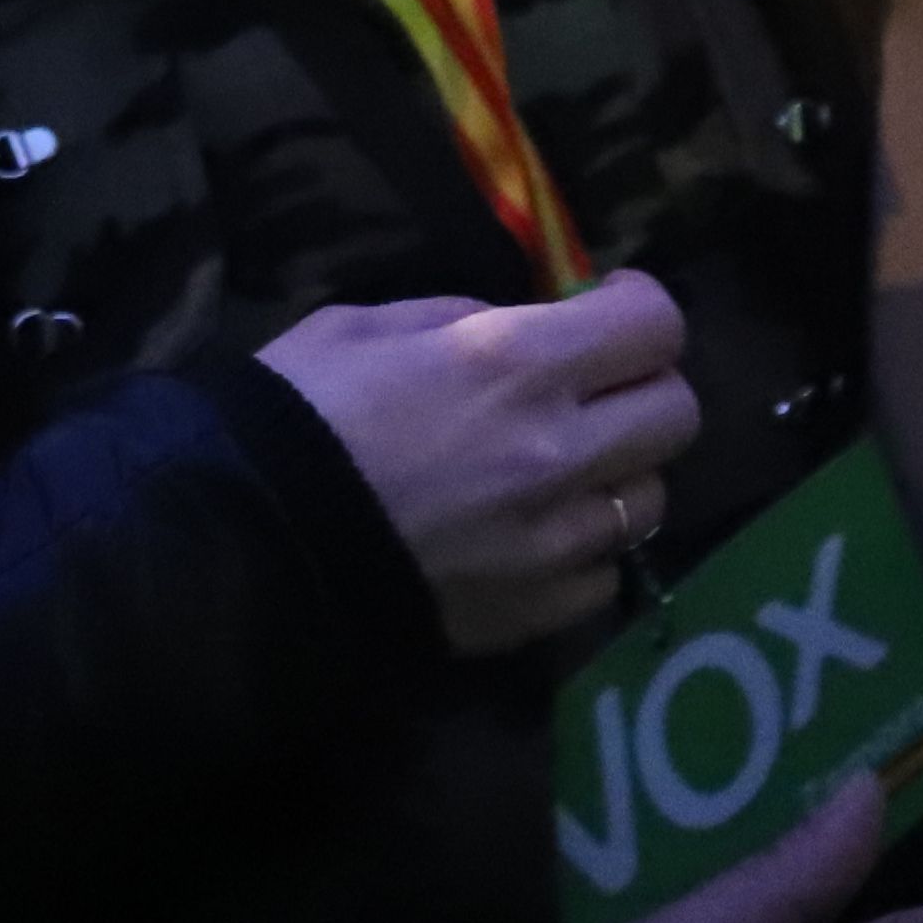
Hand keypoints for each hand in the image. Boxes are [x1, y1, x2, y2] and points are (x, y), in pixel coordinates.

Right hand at [254, 269, 700, 655]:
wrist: (244, 549)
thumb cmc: (296, 414)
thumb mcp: (366, 326)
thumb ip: (462, 321)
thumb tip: (522, 328)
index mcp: (516, 363)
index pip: (656, 324)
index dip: (637, 309)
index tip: (606, 309)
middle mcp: (557, 451)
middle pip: (678, 413)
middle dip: (643, 388)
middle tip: (595, 388)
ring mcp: (553, 541)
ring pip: (652, 498)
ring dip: (618, 474)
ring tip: (565, 469)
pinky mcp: (533, 612)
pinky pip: (604, 574)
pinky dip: (582, 552)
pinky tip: (534, 536)